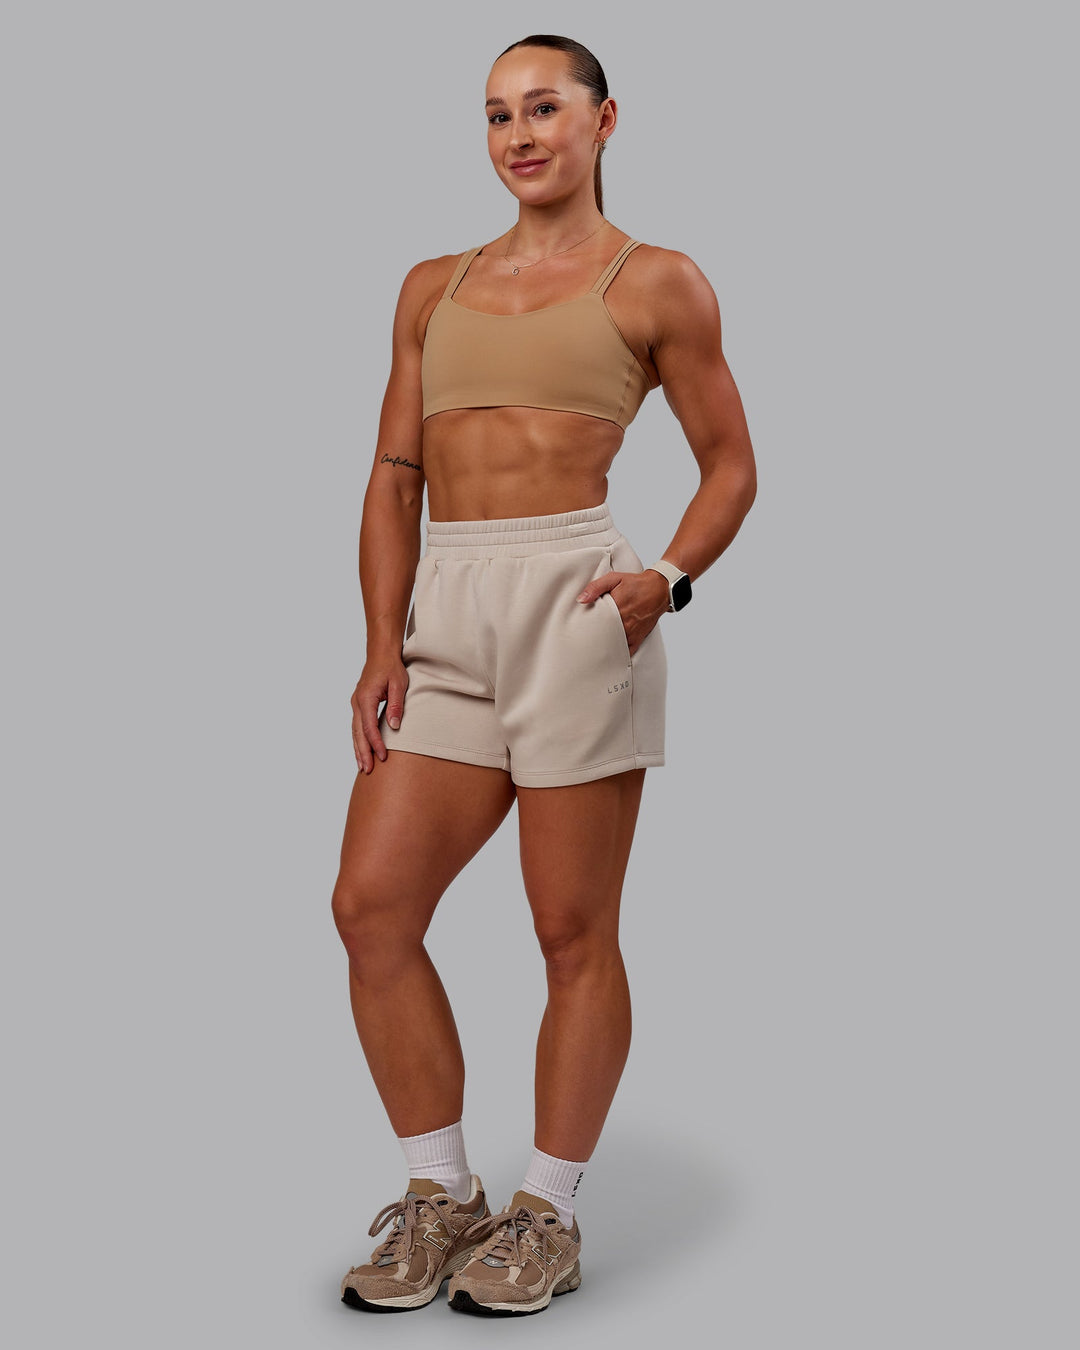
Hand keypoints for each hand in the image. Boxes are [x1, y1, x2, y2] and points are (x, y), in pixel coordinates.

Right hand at [350, 655, 408, 773]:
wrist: (381, 654)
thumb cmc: (391, 668)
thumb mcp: (399, 684)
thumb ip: (395, 705)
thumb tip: (394, 726)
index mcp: (366, 698)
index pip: (369, 726)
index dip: (376, 743)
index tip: (383, 756)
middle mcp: (357, 702)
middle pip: (358, 732)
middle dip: (363, 752)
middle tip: (367, 770)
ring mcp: (356, 704)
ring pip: (355, 731)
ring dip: (358, 749)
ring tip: (362, 766)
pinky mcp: (359, 705)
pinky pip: (357, 726)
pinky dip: (359, 740)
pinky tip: (361, 751)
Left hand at [576, 568, 669, 655]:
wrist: (659, 589)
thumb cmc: (635, 583)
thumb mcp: (614, 578)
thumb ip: (596, 587)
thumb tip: (581, 599)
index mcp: (616, 608)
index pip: (596, 622)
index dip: (586, 627)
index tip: (578, 630)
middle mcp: (624, 622)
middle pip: (603, 636)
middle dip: (593, 639)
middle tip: (582, 642)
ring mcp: (632, 632)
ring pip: (613, 646)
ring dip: (603, 648)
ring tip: (592, 650)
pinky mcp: (638, 639)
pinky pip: (626, 652)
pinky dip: (617, 655)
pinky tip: (608, 656)